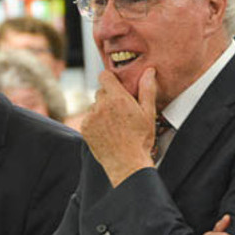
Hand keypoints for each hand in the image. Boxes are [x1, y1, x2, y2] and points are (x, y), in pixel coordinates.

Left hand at [82, 69, 156, 186]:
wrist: (126, 163)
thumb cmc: (140, 139)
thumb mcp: (148, 113)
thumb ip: (147, 90)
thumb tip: (149, 71)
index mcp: (118, 98)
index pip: (104, 76)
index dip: (110, 79)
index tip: (116, 86)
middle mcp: (102, 105)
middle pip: (101, 92)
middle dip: (109, 98)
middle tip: (120, 111)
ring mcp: (91, 117)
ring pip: (94, 106)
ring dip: (101, 111)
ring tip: (114, 125)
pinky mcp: (85, 128)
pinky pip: (88, 118)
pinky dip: (95, 122)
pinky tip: (107, 132)